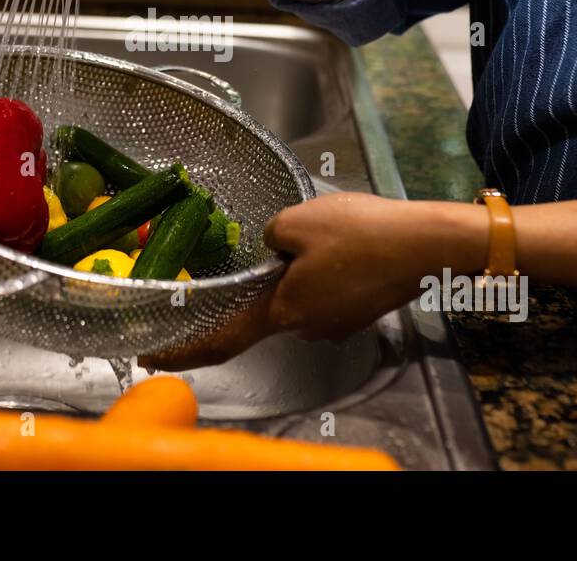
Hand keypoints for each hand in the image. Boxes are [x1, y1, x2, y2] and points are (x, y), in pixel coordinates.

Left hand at [142, 195, 487, 369]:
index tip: (152, 357)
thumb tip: (274, 246)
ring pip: (300, 293)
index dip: (184, 350)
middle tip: (291, 239)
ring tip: (327, 231)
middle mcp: (307, 327)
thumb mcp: (295, 220)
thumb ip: (268, 235)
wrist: (424, 243)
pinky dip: (326, 269)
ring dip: (301, 268)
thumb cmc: (359, 232)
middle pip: (268, 304)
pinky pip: (326, 290)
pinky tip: (344, 242)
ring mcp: (335, 323)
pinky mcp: (357, 312)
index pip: (222, 339)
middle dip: (270, 275)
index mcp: (284, 310)